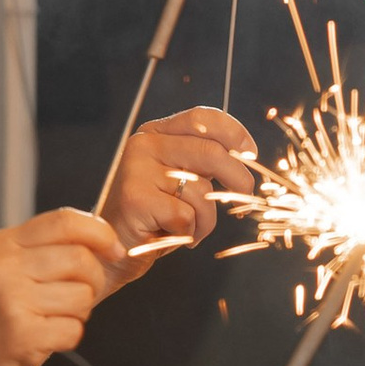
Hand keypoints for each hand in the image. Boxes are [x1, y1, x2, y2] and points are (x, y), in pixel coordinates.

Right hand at [0, 214, 126, 365]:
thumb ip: (43, 251)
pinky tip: (45, 339)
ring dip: (79, 313)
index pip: (66, 221)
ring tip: (52, 319)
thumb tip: (104, 243)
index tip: (115, 250)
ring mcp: (11, 299)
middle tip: (79, 297)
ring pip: (83, 297)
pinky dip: (68, 337)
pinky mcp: (21, 333)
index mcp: (3, 244)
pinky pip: (74, 330)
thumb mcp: (3, 269)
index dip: (101, 234)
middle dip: (94, 281)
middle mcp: (4, 266)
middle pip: (82, 259)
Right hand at [105, 110, 258, 272]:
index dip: (235, 134)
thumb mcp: (181, 180)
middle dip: (239, 179)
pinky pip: (186, 216)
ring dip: (206, 220)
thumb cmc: (154, 215)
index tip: (251, 154)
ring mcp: (137, 169)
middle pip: (212, 152)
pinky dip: (188, 233)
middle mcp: (145, 145)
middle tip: (245, 199)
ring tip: (187, 228)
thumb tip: (247, 154)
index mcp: (157, 133)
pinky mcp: (136, 198)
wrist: (113, 246)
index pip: (203, 118)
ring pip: (202, 191)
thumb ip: (204, 162)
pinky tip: (170, 235)